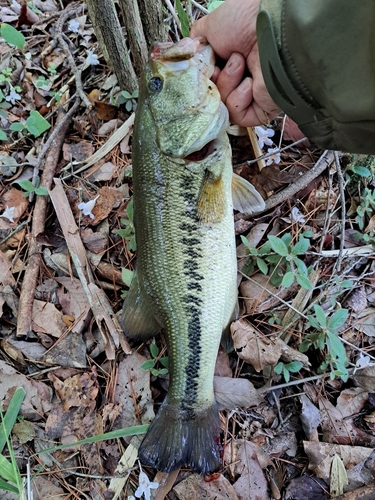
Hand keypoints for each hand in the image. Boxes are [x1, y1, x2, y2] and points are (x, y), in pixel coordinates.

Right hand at [190, 0, 280, 126]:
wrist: (270, 29)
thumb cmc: (244, 21)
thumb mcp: (209, 27)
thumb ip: (197, 44)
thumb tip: (190, 57)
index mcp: (229, 61)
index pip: (208, 81)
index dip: (202, 76)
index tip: (203, 66)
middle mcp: (241, 78)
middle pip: (213, 95)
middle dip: (212, 81)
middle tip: (217, 67)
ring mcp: (251, 95)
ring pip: (223, 106)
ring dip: (227, 83)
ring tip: (240, 63)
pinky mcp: (260, 109)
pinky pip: (237, 115)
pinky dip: (238, 99)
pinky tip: (249, 82)